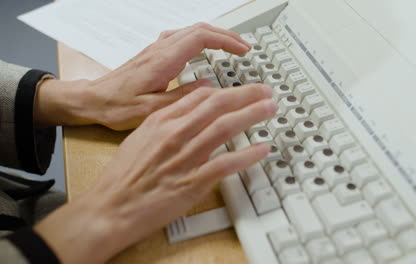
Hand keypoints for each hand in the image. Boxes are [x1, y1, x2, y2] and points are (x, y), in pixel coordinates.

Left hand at [34, 23, 250, 129]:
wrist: (92, 100)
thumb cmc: (116, 106)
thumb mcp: (152, 110)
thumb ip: (182, 98)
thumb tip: (208, 86)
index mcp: (162, 61)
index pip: (201, 38)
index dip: (226, 41)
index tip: (243, 51)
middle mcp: (159, 50)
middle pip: (199, 29)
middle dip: (226, 36)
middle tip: (244, 48)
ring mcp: (156, 49)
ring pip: (191, 30)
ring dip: (214, 35)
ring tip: (231, 47)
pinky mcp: (154, 54)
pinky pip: (182, 37)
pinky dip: (201, 39)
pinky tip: (205, 49)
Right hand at [34, 83, 276, 263]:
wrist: (110, 208)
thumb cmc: (123, 176)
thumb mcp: (139, 138)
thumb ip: (164, 123)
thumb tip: (186, 111)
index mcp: (160, 121)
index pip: (200, 96)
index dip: (225, 90)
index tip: (239, 90)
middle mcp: (174, 134)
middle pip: (217, 105)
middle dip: (246, 95)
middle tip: (265, 92)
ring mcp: (184, 158)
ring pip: (225, 128)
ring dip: (252, 115)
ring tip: (269, 109)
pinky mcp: (192, 183)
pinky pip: (225, 164)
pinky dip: (246, 155)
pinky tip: (261, 149)